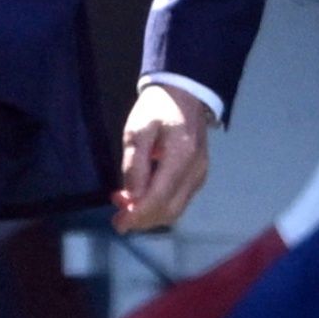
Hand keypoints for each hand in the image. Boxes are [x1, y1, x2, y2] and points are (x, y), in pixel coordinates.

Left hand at [113, 82, 210, 232]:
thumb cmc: (157, 108)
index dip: (138, 215)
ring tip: (126, 206)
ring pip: (176, 210)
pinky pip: (180, 200)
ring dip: (150, 215)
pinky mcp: (199, 175)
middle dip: (142, 220)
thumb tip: (132, 197)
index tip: (118, 224)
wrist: (185, 94)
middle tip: (118, 217)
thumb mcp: (137, 130)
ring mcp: (201, 174)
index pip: (159, 198)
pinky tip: (143, 197)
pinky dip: (160, 206)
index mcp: (181, 156)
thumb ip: (134, 164)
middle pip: (170, 210)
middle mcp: (196, 170)